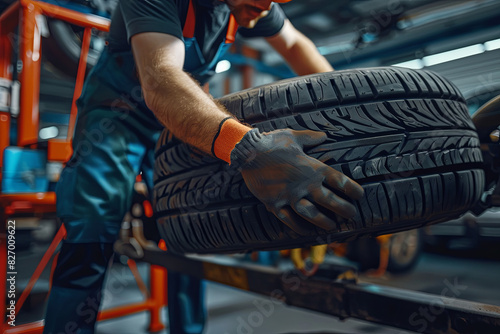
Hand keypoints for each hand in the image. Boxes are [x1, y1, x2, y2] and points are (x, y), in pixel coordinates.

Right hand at [230, 129, 363, 234]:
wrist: (248, 151)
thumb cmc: (272, 142)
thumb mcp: (294, 136)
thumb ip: (312, 138)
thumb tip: (325, 136)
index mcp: (312, 167)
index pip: (340, 181)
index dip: (353, 189)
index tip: (360, 195)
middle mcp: (304, 184)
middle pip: (331, 202)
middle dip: (345, 210)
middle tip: (352, 215)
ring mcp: (289, 196)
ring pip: (312, 215)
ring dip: (325, 222)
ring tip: (333, 226)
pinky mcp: (274, 203)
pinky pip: (290, 220)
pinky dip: (300, 228)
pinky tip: (307, 231)